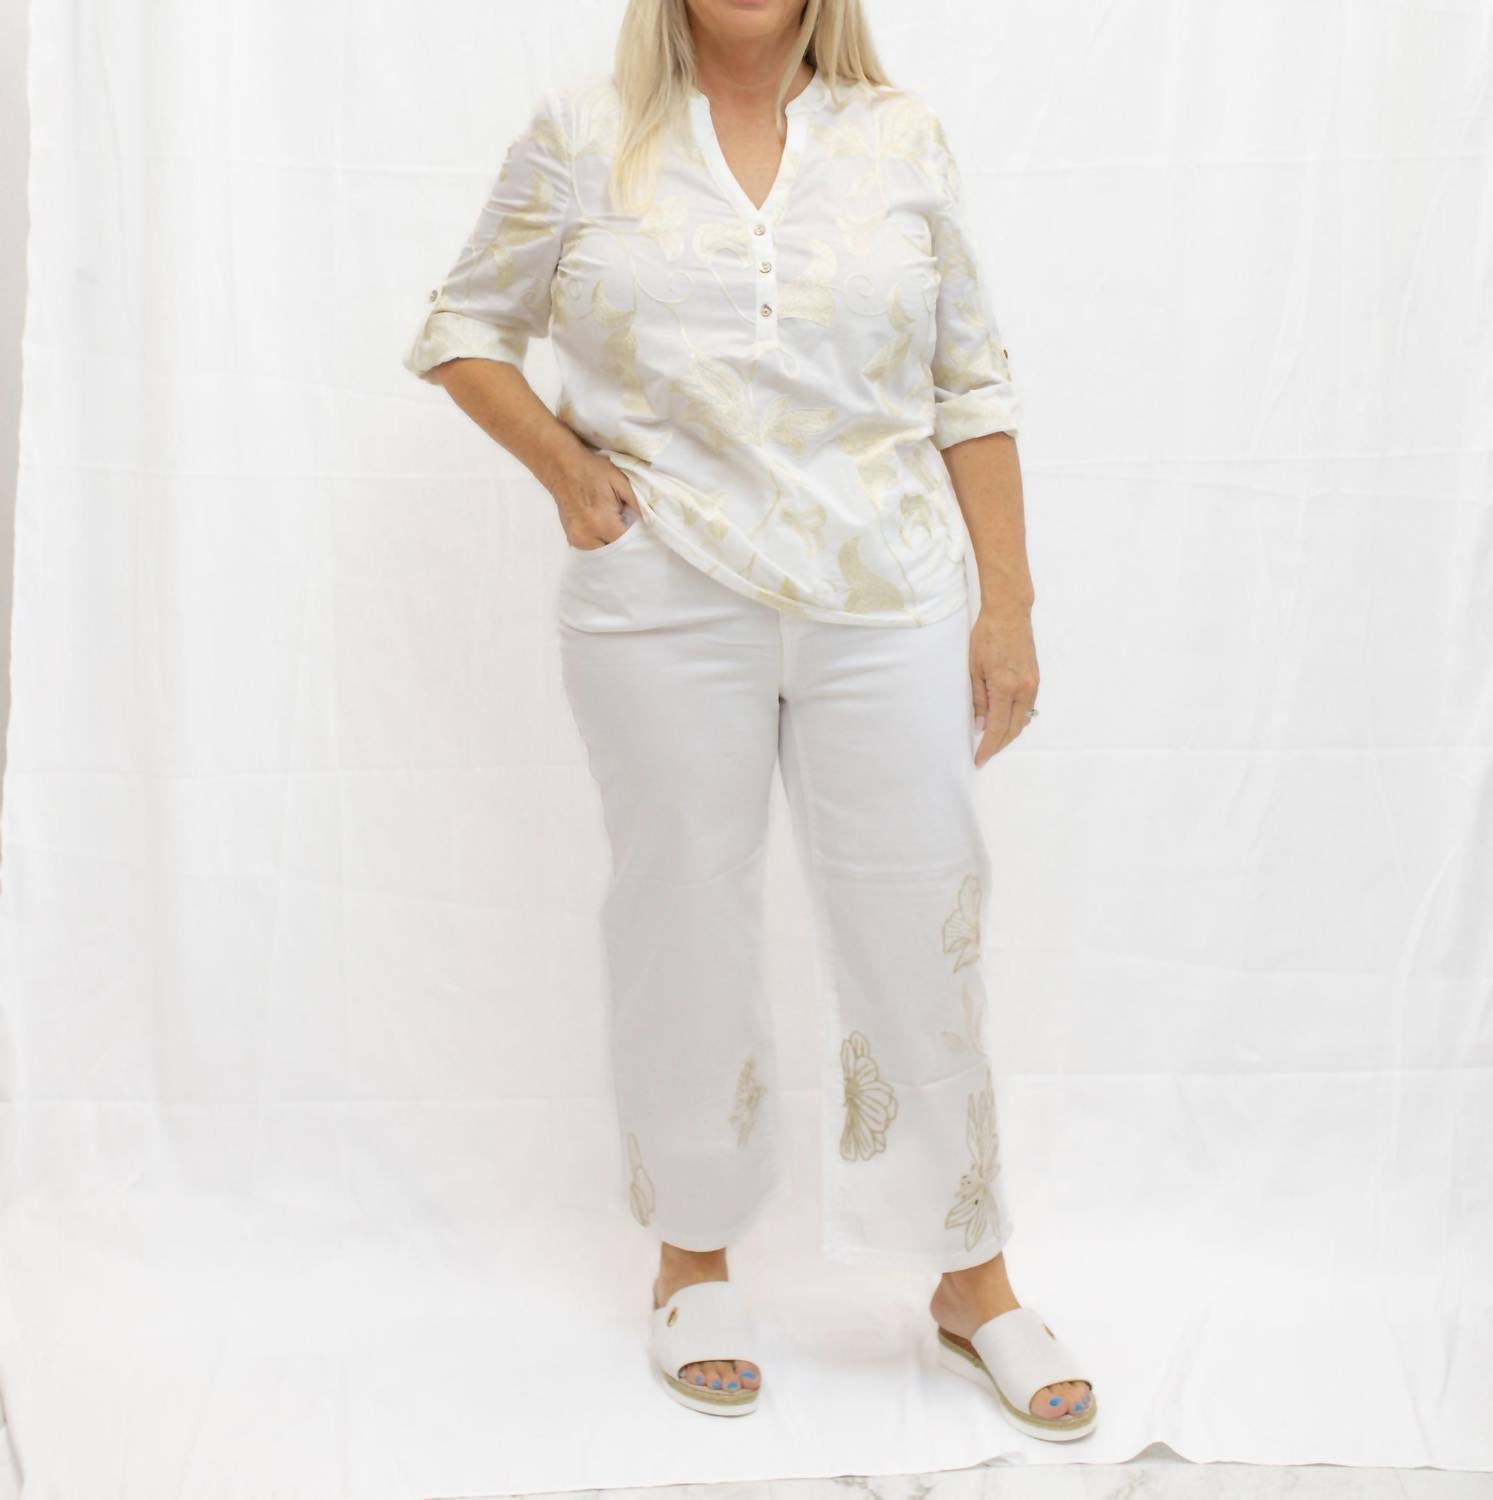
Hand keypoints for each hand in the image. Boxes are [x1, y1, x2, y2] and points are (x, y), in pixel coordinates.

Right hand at [548, 446, 638, 549]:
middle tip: (629, 527)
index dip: (637, 538)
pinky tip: (605, 528)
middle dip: (625, 543)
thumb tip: (650, 522)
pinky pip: (593, 548)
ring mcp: (577, 539)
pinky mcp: (572, 539)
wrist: (562, 466)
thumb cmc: (592, 470)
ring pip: (604, 552)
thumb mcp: (620, 481)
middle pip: (615, 552)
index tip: (642, 529)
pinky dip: (602, 541)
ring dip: (613, 543)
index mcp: (602, 522)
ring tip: (616, 526)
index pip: (627, 543)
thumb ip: (637, 503)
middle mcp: (587, 535)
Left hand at [969, 602, 1037, 766]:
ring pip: (1022, 720)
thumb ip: (978, 699)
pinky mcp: (1035, 679)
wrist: (1009, 614)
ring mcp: (1032, 685)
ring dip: (1008, 734)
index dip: (988, 747)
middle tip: (983, 755)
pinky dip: (1015, 720)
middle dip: (999, 745)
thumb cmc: (986, 636)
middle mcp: (1023, 689)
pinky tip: (1004, 722)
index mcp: (1005, 687)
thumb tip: (981, 725)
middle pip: (1013, 729)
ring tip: (991, 742)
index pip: (997, 728)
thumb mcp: (973, 668)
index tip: (978, 760)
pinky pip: (1027, 708)